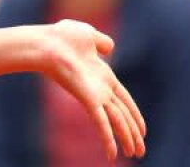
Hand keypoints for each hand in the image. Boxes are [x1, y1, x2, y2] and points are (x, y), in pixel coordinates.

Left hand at [40, 20, 146, 160]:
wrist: (46, 43)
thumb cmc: (61, 37)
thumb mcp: (88, 35)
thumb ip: (101, 41)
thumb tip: (109, 46)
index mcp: (103, 75)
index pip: (124, 98)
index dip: (134, 113)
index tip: (142, 129)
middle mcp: (101, 89)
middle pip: (122, 114)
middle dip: (133, 132)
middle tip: (140, 152)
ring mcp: (95, 95)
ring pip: (116, 121)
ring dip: (126, 138)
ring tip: (134, 155)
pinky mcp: (88, 100)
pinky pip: (101, 123)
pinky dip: (107, 139)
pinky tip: (111, 156)